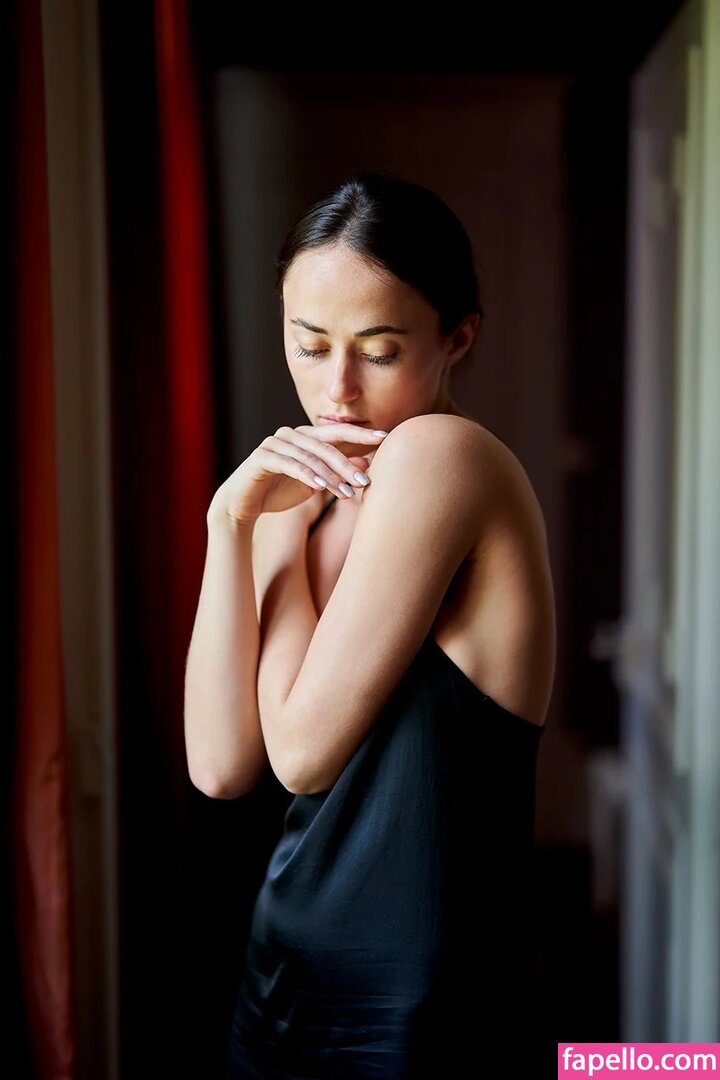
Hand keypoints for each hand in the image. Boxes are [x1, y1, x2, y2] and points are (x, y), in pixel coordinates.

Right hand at [208, 423, 387, 526]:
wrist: (243, 503)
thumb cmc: (280, 490)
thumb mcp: (315, 483)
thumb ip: (336, 471)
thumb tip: (366, 462)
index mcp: (307, 437)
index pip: (339, 433)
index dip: (362, 435)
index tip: (385, 438)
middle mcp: (291, 435)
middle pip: (327, 444)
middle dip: (349, 463)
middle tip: (367, 481)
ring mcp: (275, 443)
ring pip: (310, 456)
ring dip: (331, 475)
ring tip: (348, 493)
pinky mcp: (262, 457)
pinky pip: (289, 464)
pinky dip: (306, 475)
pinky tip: (321, 487)